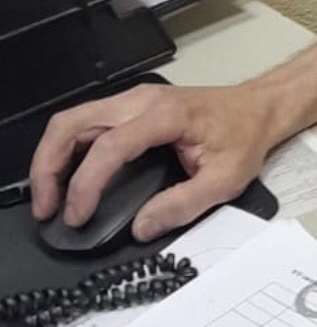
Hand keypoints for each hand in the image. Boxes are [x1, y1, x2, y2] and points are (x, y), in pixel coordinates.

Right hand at [29, 81, 276, 240]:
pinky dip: (67, 148)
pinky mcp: (131, 107)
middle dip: (49, 165)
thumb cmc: (245, 135)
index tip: (78, 214)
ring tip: (50, 196)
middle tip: (47, 206)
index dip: (87, 183)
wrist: (259, 108)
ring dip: (52, 157)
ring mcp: (134, 100)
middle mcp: (143, 101)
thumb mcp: (226, 179)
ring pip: (74, 119)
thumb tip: (143, 227)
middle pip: (74, 123)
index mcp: (167, 115)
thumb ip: (182, 204)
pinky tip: (67, 176)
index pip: (111, 146)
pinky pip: (87, 122)